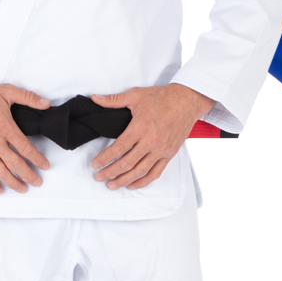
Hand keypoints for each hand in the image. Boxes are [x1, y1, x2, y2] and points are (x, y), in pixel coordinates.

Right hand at [0, 82, 50, 194]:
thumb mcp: (6, 91)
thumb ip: (28, 97)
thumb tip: (46, 103)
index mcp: (5, 126)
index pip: (26, 148)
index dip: (37, 159)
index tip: (44, 166)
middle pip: (15, 164)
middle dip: (28, 175)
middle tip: (37, 182)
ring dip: (12, 182)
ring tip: (21, 188)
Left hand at [89, 83, 213, 189]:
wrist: (187, 101)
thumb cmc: (161, 97)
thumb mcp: (135, 95)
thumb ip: (113, 100)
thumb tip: (94, 98)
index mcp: (140, 127)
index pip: (118, 148)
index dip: (104, 158)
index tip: (95, 164)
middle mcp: (150, 141)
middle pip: (127, 163)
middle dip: (110, 172)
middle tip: (99, 177)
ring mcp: (161, 150)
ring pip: (140, 171)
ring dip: (124, 180)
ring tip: (112, 185)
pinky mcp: (169, 154)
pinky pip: (155, 172)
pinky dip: (143, 181)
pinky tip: (133, 184)